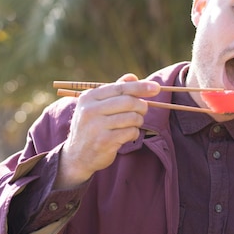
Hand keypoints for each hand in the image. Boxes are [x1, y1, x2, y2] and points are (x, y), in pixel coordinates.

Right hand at [55, 74, 159, 188]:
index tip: (156, 87)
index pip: (120, 88)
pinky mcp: (104, 141)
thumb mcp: (97, 106)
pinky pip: (131, 132)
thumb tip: (133, 77)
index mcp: (88, 97)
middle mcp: (90, 110)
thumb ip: (115, 91)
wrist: (76, 156)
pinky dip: (134, 133)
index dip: (140, 87)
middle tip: (143, 111)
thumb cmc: (91, 127)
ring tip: (132, 125)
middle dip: (141, 106)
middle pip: (128, 102)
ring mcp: (96, 126)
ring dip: (138, 121)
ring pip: (132, 117)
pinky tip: (127, 136)